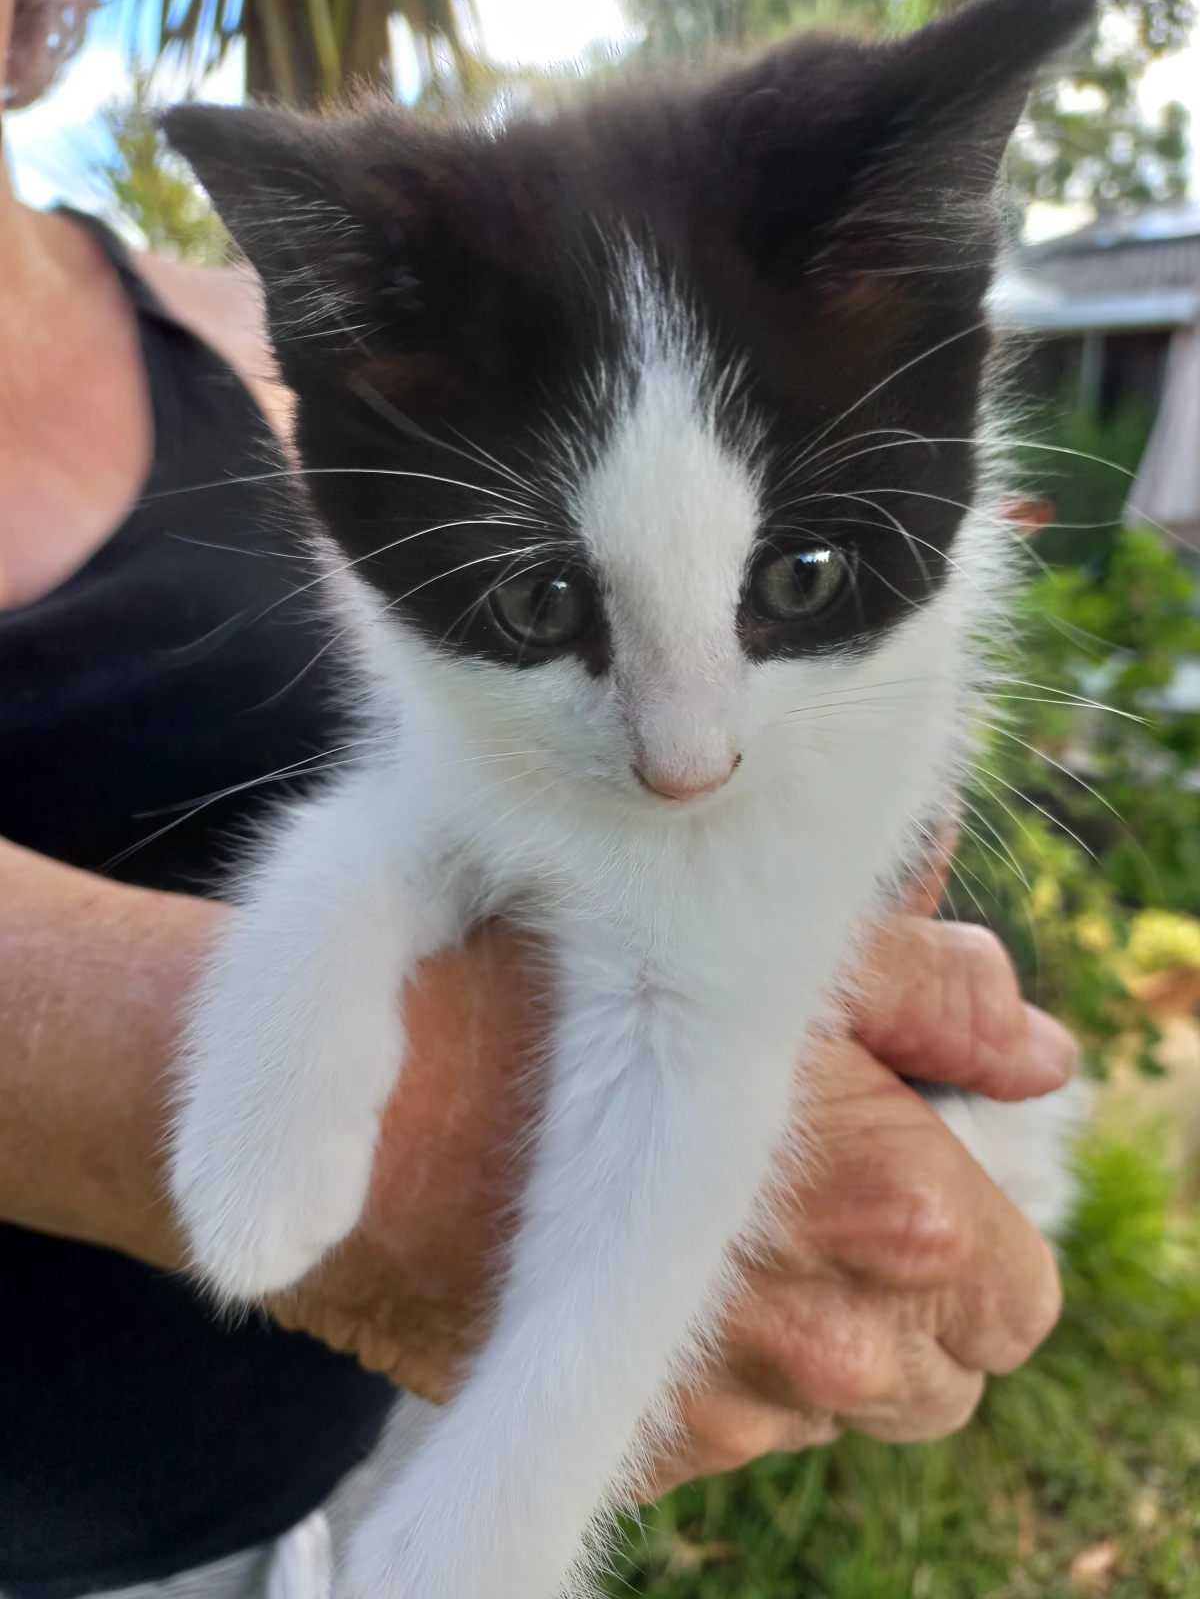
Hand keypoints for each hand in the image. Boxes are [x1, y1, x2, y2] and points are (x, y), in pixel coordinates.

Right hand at [271, 913, 1075, 1494]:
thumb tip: (1040, 1049)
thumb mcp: (739, 935)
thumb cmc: (533, 989)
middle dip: (908, 1284)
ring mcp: (723, 1410)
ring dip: (819, 1327)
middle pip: (944, 1362)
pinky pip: (743, 1431)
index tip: (908, 1154)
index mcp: (881, 1207)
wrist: (327, 1108)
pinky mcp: (632, 1440)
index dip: (973, 1216)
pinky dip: (727, 1370)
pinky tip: (646, 1258)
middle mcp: (820, 1341)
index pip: (1012, 1286)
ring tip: (720, 1210)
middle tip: (819, 1178)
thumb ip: (921, 990)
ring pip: (847, 1403)